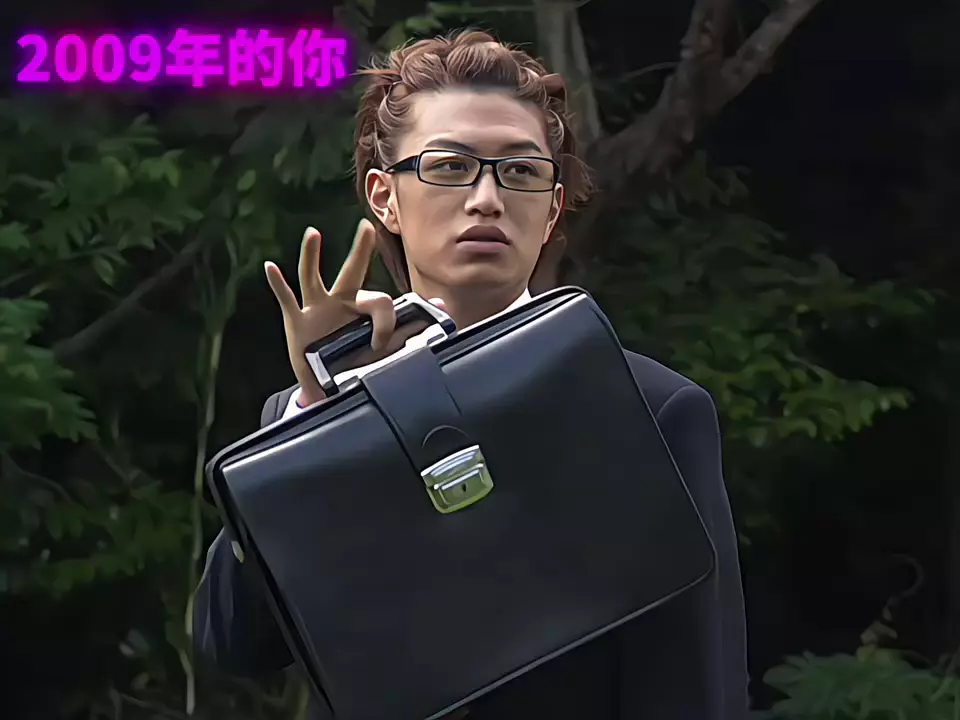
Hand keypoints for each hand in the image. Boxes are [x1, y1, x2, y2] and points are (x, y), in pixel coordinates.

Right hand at [265, 220, 396, 406]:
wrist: (327, 385)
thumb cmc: (354, 362)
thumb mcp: (385, 350)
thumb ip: (412, 326)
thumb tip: (443, 305)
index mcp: (363, 310)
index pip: (380, 303)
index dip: (385, 323)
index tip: (380, 345)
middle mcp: (340, 303)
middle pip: (352, 272)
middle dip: (360, 250)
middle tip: (367, 227)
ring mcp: (316, 310)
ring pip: (313, 278)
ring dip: (311, 256)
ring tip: (313, 234)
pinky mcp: (297, 321)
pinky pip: (286, 299)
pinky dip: (278, 284)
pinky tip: (271, 267)